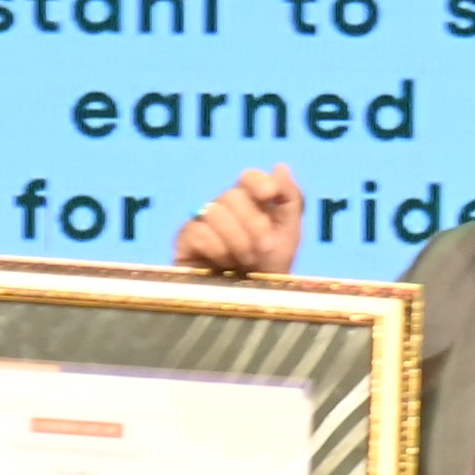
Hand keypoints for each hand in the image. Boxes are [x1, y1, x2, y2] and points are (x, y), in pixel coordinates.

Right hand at [173, 167, 308, 277]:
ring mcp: (201, 224)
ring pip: (215, 211)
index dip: (257, 181)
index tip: (269, 195)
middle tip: (265, 248)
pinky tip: (224, 265)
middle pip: (232, 195)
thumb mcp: (288, 237)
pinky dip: (217, 247)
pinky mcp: (184, 243)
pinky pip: (197, 231)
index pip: (247, 178)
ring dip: (238, 238)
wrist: (251, 308)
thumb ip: (290, 201)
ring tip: (246, 262)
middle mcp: (223, 209)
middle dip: (254, 222)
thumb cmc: (270, 273)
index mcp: (250, 204)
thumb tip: (280, 166)